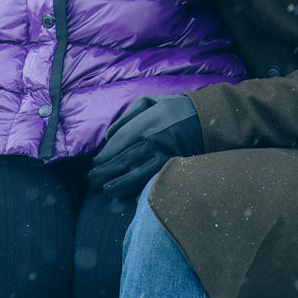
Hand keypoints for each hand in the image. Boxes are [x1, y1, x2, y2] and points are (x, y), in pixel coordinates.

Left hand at [88, 95, 202, 199]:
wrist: (205, 119)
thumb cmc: (172, 108)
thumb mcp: (150, 101)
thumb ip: (128, 117)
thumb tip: (109, 136)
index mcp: (148, 120)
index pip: (121, 139)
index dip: (106, 153)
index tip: (95, 162)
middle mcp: (155, 138)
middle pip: (125, 158)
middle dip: (105, 171)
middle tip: (92, 180)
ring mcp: (165, 154)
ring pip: (137, 174)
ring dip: (118, 184)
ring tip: (104, 190)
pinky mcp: (173, 166)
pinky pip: (152, 180)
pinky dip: (137, 189)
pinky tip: (126, 196)